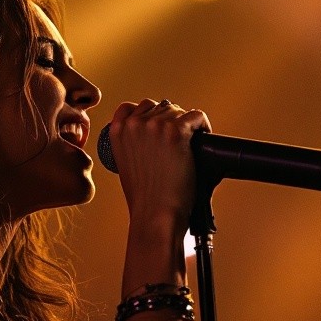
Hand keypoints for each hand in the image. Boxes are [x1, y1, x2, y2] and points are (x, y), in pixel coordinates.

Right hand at [106, 98, 211, 227]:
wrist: (155, 213)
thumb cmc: (144, 196)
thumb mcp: (126, 163)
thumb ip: (132, 143)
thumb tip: (152, 133)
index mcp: (117, 131)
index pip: (134, 107)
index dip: (150, 116)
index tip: (159, 128)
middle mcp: (135, 124)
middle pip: (160, 107)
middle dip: (170, 121)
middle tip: (178, 140)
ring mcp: (156, 126)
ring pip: (179, 112)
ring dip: (186, 124)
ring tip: (190, 143)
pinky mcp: (177, 132)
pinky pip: (197, 116)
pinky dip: (203, 125)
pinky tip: (203, 137)